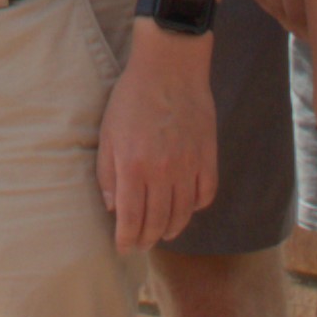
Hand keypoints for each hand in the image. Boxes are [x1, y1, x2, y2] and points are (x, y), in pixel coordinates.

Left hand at [97, 24, 215, 252]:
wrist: (170, 67)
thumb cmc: (132, 98)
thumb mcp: (108, 134)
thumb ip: (107, 174)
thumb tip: (113, 209)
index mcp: (134, 167)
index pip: (131, 220)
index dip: (127, 240)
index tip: (123, 249)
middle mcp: (163, 172)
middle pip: (158, 222)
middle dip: (147, 240)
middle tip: (140, 245)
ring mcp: (189, 166)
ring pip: (183, 214)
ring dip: (171, 229)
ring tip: (161, 233)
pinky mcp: (208, 156)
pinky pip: (205, 194)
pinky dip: (195, 207)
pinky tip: (185, 208)